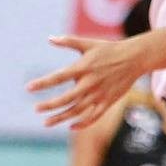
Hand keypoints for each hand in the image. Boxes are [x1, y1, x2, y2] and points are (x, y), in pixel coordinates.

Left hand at [27, 34, 149, 129]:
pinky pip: (94, 116)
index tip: (29, 87)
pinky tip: (70, 126)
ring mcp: (100, 94)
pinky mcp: (109, 102)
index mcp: (83, 68)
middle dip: (50, 105)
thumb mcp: (88, 43)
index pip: (58, 77)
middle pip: (67, 98)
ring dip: (62, 118)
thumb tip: (50, 38)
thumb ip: (68, 41)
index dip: (43, 83)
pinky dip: (82, 123)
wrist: (136, 58)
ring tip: (46, 122)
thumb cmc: (109, 49)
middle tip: (36, 109)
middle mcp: (90, 83)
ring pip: (78, 111)